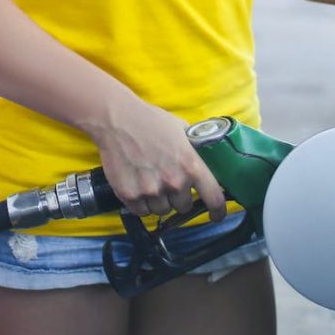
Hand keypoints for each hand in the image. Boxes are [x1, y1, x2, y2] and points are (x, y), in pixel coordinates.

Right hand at [85, 98, 227, 221]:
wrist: (117, 120)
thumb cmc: (150, 121)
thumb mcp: (182, 130)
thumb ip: (195, 151)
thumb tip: (207, 164)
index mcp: (191, 165)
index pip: (214, 198)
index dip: (218, 211)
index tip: (216, 214)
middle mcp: (174, 181)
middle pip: (184, 207)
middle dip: (178, 197)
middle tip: (167, 180)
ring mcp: (151, 191)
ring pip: (162, 210)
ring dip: (159, 200)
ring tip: (149, 179)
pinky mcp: (131, 196)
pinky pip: (142, 211)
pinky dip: (141, 203)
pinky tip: (137, 184)